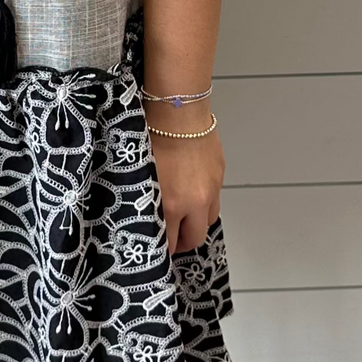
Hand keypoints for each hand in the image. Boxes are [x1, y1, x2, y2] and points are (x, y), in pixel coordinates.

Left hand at [147, 103, 224, 253]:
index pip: (170, 243)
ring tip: (184, 218)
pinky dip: (205, 201)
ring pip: (209, 220)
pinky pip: (215, 198)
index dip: (164, 250)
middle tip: (173, 239)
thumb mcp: (142, 175)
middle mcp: (195, 201)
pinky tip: (192, 191)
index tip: (157, 249)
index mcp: (171, 204)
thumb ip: (149, 201)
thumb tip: (146, 216)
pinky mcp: (219, 175)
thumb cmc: (153, 137)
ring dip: (197, 223)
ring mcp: (211, 188)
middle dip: (183, 243)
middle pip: (195, 238)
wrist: (177, 111)